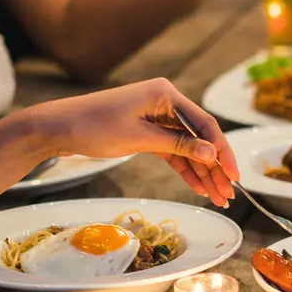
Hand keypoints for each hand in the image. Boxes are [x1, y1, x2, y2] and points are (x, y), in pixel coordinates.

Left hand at [30, 78, 240, 206]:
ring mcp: (156, 117)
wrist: (57, 128)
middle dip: (215, 167)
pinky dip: (184, 169)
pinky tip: (197, 187)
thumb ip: (178, 146)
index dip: (222, 151)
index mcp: (166, 94)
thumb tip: (212, 154)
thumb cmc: (94, 127)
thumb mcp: (138, 138)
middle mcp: (165, 102)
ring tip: (217, 197)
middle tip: (228, 194)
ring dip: (202, 172)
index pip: (204, 125)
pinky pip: (172, 152)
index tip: (234, 176)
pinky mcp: (147, 131)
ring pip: (188, 148)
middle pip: (200, 138)